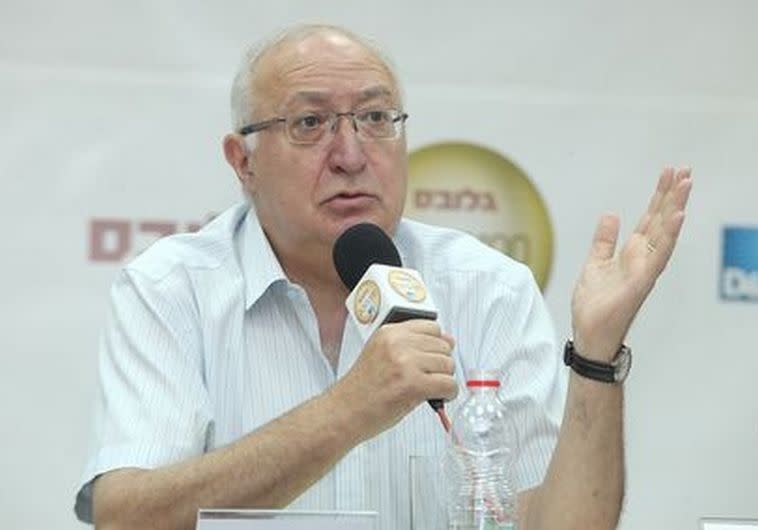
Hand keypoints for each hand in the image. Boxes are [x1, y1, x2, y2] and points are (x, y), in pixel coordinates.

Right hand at [335, 319, 456, 439]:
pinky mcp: (413, 384)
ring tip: (429, 389)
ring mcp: (405, 362)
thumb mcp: (381, 353)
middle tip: (428, 378)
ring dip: (444, 380)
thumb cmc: (362, 388)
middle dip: (441, 365)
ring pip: (448, 365)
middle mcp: (397, 343)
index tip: (432, 357)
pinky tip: (436, 398)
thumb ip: (410, 345)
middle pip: (443, 346)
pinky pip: (449, 385)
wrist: (344, 411)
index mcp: (389, 332)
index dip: (436, 345)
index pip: (432, 327)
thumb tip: (448, 341)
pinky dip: (448, 394)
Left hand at [571, 166, 692, 360]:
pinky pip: (657, 256)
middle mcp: (643, 260)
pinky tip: (677, 217)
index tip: (670, 174)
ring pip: (664, 234)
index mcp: (631, 254)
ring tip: (685, 184)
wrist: (589, 335)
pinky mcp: (640, 283)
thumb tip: (611, 215)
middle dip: (671, 196)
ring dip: (675, 209)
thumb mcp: (594, 264)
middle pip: (660, 221)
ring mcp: (644, 271)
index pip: (649, 219)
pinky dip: (668, 236)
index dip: (659, 197)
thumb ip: (604, 241)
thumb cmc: (595, 306)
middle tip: (684, 170)